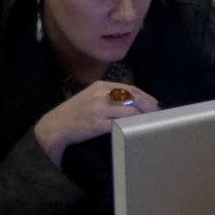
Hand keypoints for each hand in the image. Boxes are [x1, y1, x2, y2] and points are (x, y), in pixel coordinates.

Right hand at [34, 82, 159, 161]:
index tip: (155, 103)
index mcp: (100, 86)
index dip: (145, 96)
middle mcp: (101, 95)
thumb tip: (134, 101)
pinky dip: (131, 125)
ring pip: (130, 111)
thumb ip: (109, 96)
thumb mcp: (91, 96)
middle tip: (158, 113)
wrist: (56, 125)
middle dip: (149, 106)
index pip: (130, 89)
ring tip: (150, 122)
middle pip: (133, 98)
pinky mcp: (98, 123)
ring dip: (143, 117)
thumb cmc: (76, 112)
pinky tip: (137, 128)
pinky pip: (121, 123)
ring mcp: (99, 109)